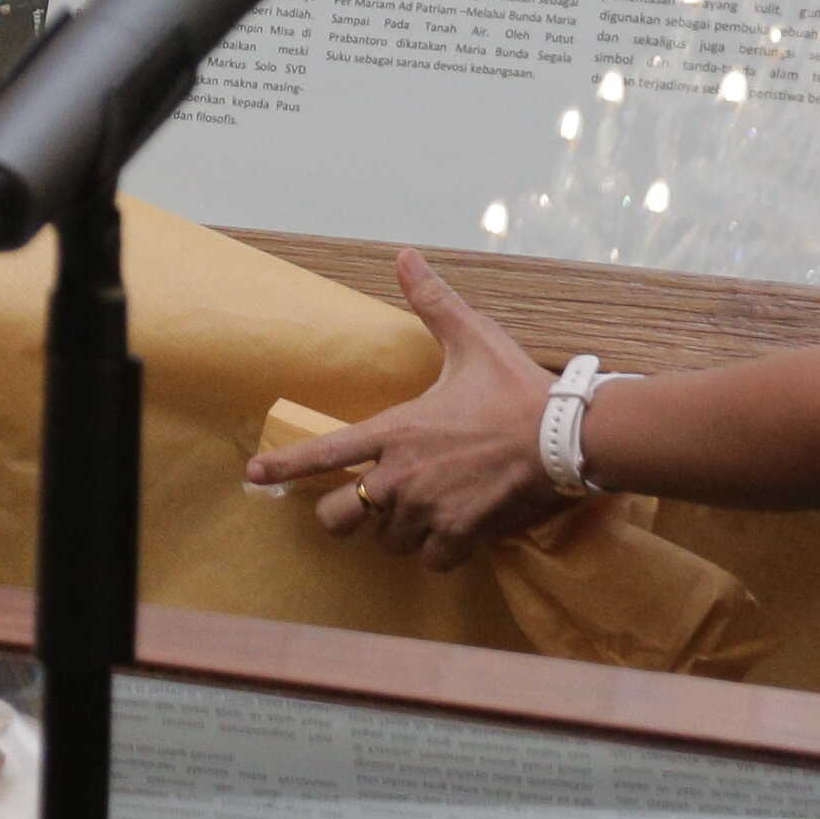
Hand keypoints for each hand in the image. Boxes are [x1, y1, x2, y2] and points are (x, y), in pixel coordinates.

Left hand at [245, 250, 585, 566]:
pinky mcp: (460, 536)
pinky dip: (436, 552)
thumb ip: (432, 302)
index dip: (284, 468)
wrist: (564, 437)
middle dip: (342, 515)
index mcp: (395, 431)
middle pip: (338, 518)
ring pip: (386, 542)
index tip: (255, 476)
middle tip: (361, 505)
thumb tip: (406, 257)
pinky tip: (452, 532)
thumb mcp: (470, 337)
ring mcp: (429, 511)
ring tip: (421, 511)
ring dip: (397, 531)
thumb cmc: (515, 387)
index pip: (324, 453)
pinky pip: (430, 561)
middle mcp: (401, 477)